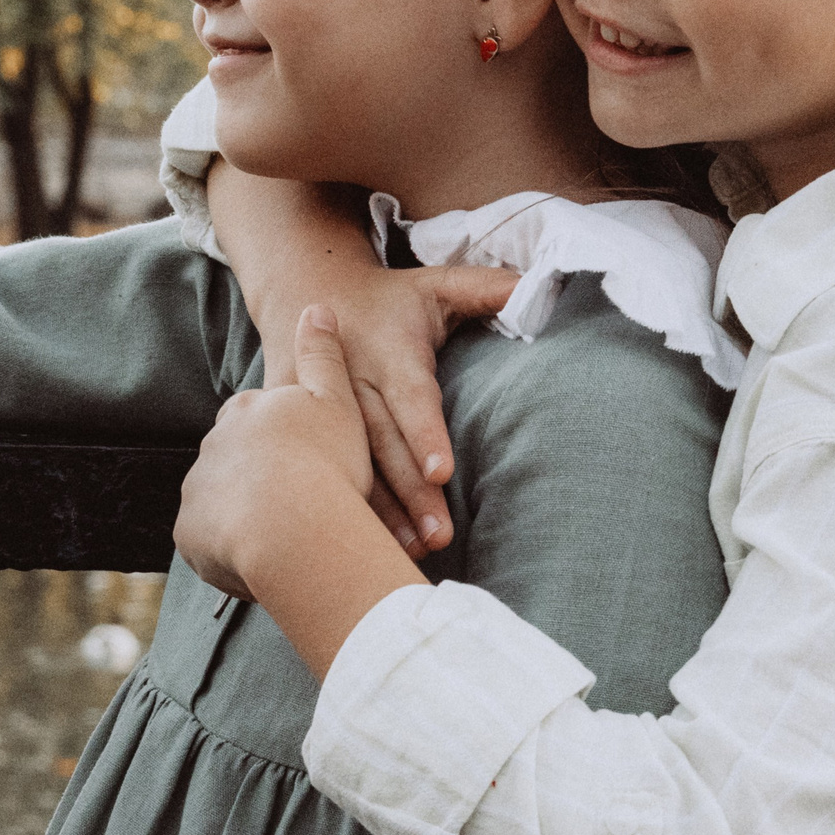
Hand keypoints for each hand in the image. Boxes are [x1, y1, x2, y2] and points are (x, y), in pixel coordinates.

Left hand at [177, 306, 424, 676]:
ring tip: (290, 541)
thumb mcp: (335, 399)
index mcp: (246, 411)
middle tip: (308, 507)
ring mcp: (196, 490)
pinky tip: (267, 561)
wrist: (292, 528)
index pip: (261, 419)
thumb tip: (316, 305)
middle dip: (266, 481)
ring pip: (225, 503)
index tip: (316, 464)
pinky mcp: (188, 534)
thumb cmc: (324, 462)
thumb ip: (323, 354)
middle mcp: (213, 445)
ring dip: (249, 518)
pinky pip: (211, 543)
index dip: (291, 443)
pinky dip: (233, 552)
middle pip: (240, 462)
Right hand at [204, 168, 515, 559]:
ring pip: (347, 463)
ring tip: (411, 549)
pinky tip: (362, 542)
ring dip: (379, 509)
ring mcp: (316, 404)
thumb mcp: (435, 285)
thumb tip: (540, 286)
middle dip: (409, 491)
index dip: (425, 432)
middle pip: (382, 441)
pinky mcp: (294, 424)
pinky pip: (317, 469)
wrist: (305, 290)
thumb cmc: (389, 299)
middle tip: (439, 535)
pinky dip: (340, 505)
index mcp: (388, 347)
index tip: (443, 472)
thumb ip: (487, 288)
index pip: (410, 395)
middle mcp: (350, 377)